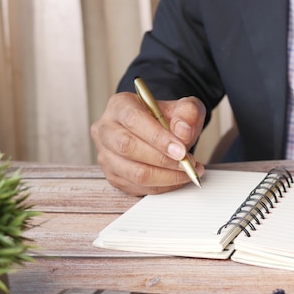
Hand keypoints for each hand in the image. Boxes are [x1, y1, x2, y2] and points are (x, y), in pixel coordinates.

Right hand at [90, 92, 205, 195]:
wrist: (162, 131)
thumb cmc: (168, 118)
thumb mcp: (184, 107)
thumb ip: (187, 113)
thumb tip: (183, 132)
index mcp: (120, 105)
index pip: (133, 120)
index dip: (158, 137)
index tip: (181, 150)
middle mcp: (106, 129)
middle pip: (127, 147)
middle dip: (163, 159)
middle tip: (187, 163)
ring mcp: (106, 155)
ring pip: (133, 172)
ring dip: (166, 176)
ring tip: (188, 171)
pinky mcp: (113, 176)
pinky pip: (138, 187)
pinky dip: (163, 186)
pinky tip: (178, 178)